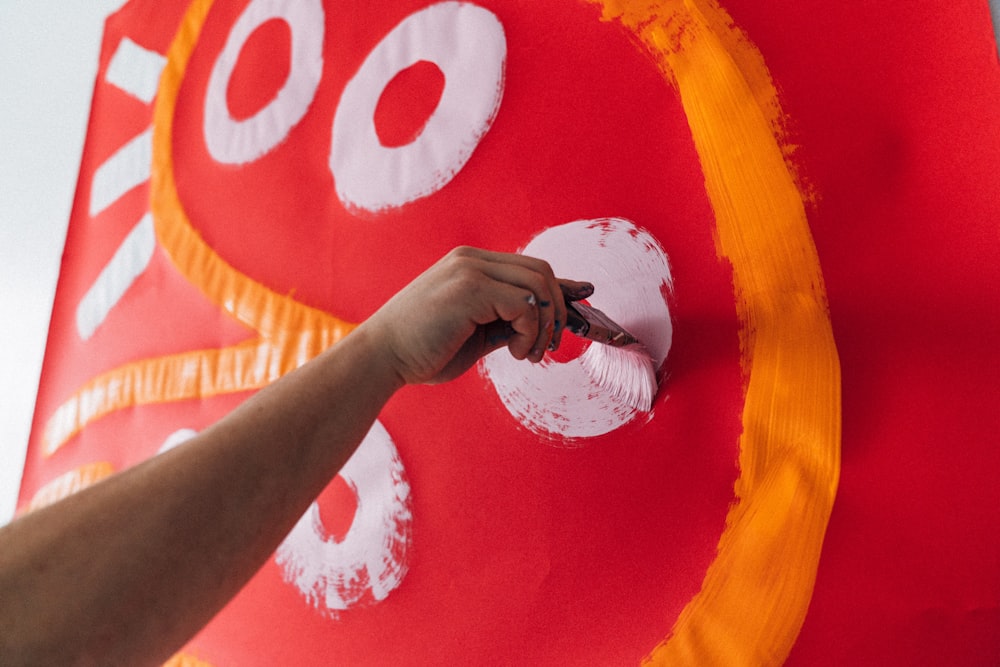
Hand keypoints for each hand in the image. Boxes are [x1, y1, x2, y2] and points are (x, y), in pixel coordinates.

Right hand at [363, 246, 592, 384]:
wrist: (380, 358)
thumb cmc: (421, 352)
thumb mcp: (474, 335)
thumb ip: (505, 323)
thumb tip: (543, 325)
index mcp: (469, 265)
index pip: (528, 267)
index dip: (561, 286)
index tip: (583, 302)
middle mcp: (471, 259)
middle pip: (541, 271)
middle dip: (557, 310)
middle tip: (549, 347)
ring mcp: (469, 269)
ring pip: (538, 285)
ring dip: (546, 324)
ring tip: (530, 354)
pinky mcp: (470, 288)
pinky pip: (525, 304)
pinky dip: (531, 332)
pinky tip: (516, 353)